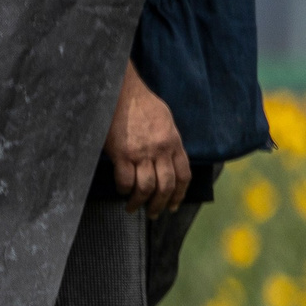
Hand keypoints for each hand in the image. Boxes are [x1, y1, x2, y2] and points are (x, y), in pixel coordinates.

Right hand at [107, 61, 189, 215]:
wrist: (123, 91)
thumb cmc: (142, 103)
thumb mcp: (166, 121)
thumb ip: (169, 141)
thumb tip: (169, 159)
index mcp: (174, 143)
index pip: (183, 176)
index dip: (179, 194)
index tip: (174, 205)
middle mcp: (161, 151)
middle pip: (166, 186)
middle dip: (160, 204)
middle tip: (154, 214)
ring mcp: (142, 153)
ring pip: (146, 188)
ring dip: (140, 202)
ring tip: (133, 208)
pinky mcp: (122, 153)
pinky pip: (125, 180)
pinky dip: (124, 189)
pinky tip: (121, 190)